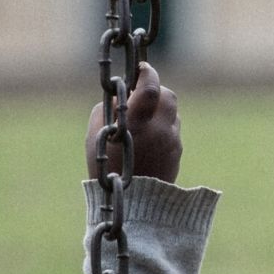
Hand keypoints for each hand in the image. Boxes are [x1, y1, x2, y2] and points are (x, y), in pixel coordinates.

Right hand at [87, 63, 181, 183]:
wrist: (130, 204)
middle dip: (156, 90)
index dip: (147, 72)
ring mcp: (171, 141)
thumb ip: (110, 108)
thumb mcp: (95, 134)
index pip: (150, 85)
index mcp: (136, 122)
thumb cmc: (106, 166)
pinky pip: (173, 130)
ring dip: (160, 110)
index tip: (142, 69)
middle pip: (167, 94)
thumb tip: (124, 95)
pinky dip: (163, 127)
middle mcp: (158, 129)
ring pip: (172, 112)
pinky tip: (148, 139)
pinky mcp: (177, 152)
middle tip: (142, 96)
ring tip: (142, 121)